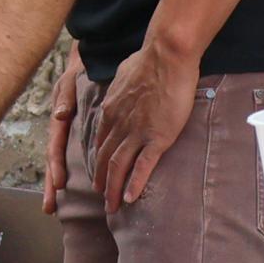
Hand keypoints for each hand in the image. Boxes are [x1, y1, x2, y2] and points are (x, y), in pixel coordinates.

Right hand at [41, 56, 82, 206]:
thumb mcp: (71, 81)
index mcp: (58, 121)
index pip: (55, 148)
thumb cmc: (78, 72)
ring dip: (54, 185)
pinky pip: (68, 157)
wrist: (86, 64)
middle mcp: (59, 132)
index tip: (59, 184)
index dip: (57, 167)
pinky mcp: (72, 135)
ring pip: (58, 163)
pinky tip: (67, 190)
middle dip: (50, 185)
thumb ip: (65, 97)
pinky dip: (65, 174)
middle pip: (52, 162)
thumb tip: (59, 115)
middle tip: (49, 208)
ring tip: (52, 207)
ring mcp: (64, 135)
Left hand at [88, 43, 198, 209]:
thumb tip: (124, 81)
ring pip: (118, 167)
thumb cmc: (149, 59)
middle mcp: (118, 124)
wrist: (166, 57)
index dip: (98, 159)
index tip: (99, 171)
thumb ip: (121, 83)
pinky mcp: (157, 137)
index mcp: (110, 110)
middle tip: (100, 196)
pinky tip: (129, 198)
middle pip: (104, 158)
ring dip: (112, 189)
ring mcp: (136, 132)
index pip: (100, 141)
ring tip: (111, 206)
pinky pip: (142, 166)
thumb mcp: (124, 72)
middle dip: (101, 180)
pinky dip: (134, 184)